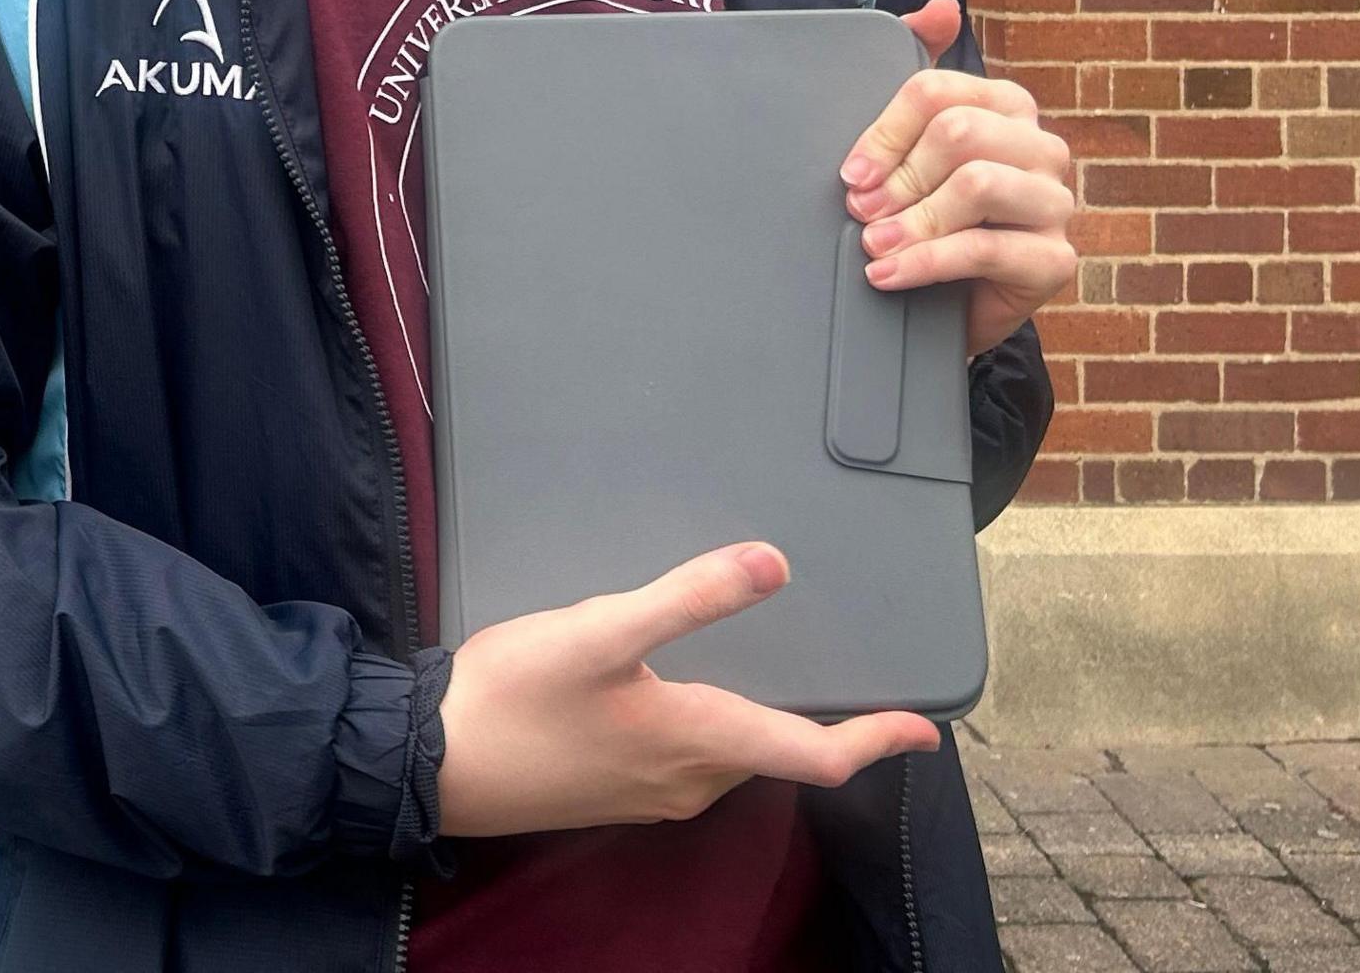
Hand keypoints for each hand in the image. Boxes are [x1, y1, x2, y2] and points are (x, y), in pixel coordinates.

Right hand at [434, 543, 937, 836]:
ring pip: (732, 760)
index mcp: (699, 741)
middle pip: (777, 757)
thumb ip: (689, 598)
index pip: (815, 755)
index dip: (877, 740)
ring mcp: (649, 794)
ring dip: (764, 725)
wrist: (434, 762)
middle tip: (857, 692)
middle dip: (821, 727)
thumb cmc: (514, 696)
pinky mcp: (615, 791)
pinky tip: (688, 693)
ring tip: (778, 678)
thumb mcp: (602, 631)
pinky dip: (717, 730)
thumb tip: (774, 565)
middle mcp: (687, 781)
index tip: (925, 731)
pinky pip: (691, 764)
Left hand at [843, 0, 1079, 356]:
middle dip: (898, 176)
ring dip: (912, 220)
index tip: (852, 172)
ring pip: (977, 185)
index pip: (939, 93)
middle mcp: (1042, 148)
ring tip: (873, 244)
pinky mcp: (1056, 259)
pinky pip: (986, 249)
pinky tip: (887, 273)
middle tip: (860, 209)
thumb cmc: (929, 214)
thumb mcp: (912, 146)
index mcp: (1008, 107)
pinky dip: (926, 262)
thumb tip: (943, 8)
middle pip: (958, 134)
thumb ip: (918, 68)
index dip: (885, 132)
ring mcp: (1056, 203)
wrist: (949, 302)